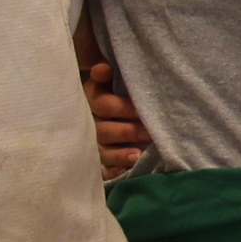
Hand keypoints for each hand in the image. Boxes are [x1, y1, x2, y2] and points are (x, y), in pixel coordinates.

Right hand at [88, 60, 147, 176]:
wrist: (115, 110)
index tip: (144, 110)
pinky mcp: (100, 162)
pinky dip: (115, 172)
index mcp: (93, 99)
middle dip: (127, 132)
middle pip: (104, 130)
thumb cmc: (120, 90)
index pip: (103, 105)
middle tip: (149, 134)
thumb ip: (108, 74)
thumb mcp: (113, 79)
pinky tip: (126, 172)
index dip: (123, 108)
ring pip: (103, 152)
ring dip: (120, 155)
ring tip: (137, 156)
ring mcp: (94, 144)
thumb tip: (101, 69)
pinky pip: (105, 170)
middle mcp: (91, 123)